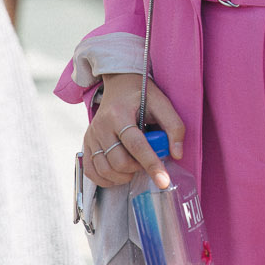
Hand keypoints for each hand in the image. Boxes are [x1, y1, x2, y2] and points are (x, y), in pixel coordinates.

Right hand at [82, 72, 184, 189]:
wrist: (119, 83)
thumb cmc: (141, 94)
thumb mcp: (161, 102)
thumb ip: (173, 126)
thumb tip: (177, 154)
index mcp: (119, 114)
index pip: (136, 145)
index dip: (151, 164)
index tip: (164, 181)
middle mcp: (101, 126)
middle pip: (119, 161)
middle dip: (138, 169)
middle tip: (147, 162)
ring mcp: (91, 136)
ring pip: (105, 170)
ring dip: (124, 176)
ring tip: (135, 167)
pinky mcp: (87, 144)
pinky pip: (91, 171)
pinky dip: (106, 180)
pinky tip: (120, 174)